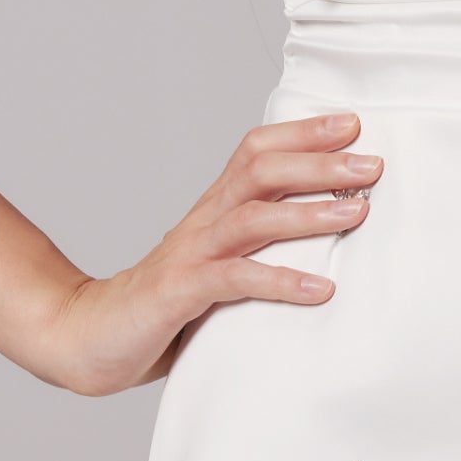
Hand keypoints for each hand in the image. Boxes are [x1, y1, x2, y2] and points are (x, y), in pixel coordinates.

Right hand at [38, 113, 378, 396]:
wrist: (88, 336)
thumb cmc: (163, 304)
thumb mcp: (216, 264)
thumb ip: (258, 247)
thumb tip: (325, 235)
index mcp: (212, 209)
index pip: (255, 151)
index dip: (301, 132)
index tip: (352, 124)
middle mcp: (202, 222)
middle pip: (260, 171)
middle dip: (319, 162)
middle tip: (373, 164)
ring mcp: (190, 255)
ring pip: (251, 218)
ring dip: (307, 212)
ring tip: (357, 213)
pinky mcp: (180, 293)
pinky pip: (235, 280)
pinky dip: (280, 280)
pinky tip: (321, 288)